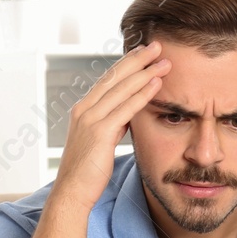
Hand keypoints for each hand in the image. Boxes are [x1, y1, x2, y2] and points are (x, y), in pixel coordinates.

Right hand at [50, 41, 168, 211]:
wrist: (72, 192)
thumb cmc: (88, 171)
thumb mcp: (102, 141)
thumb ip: (113, 124)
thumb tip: (128, 115)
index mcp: (84, 109)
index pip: (108, 79)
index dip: (128, 63)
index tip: (145, 52)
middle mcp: (84, 109)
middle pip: (115, 76)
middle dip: (137, 59)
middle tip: (157, 45)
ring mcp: (90, 119)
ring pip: (121, 88)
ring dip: (145, 72)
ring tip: (164, 60)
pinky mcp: (99, 132)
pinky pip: (125, 108)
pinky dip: (142, 94)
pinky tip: (157, 84)